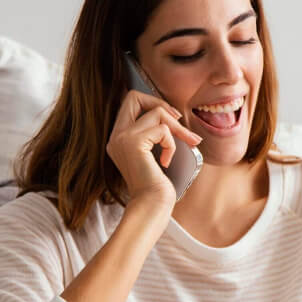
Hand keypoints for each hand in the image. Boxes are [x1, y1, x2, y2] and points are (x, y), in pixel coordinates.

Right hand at [106, 90, 201, 208]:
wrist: (152, 205)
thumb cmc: (157, 184)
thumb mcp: (155, 152)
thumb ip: (155, 133)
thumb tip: (173, 113)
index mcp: (118, 137)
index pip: (130, 101)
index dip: (152, 103)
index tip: (172, 119)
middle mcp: (115, 136)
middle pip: (134, 96)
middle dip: (161, 105)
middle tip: (179, 120)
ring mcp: (122, 139)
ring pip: (156, 112)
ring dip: (176, 128)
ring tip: (185, 144)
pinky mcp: (133, 143)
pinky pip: (162, 130)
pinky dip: (171, 144)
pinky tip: (166, 161)